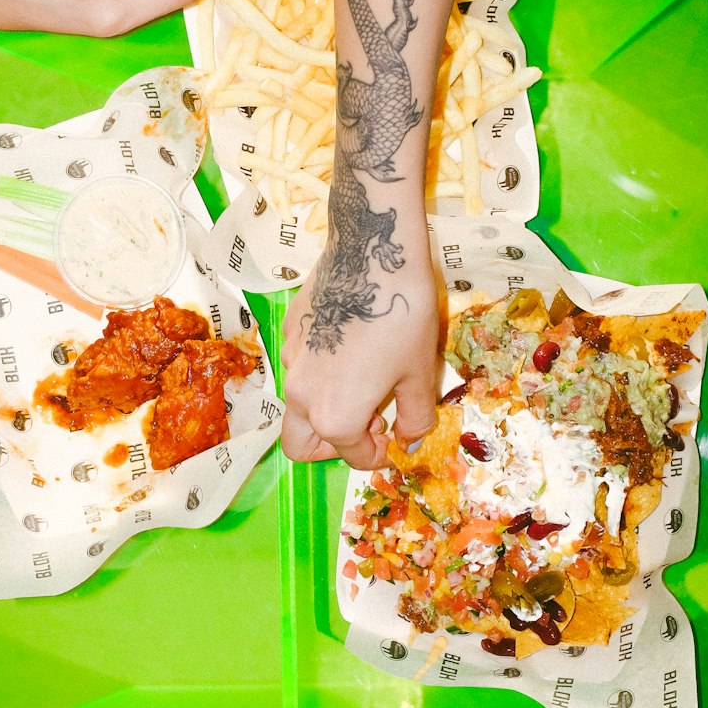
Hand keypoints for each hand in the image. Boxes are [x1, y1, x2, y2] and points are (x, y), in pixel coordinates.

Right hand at [280, 254, 440, 469]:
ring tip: (364, 378)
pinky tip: (352, 342)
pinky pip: (300, 366)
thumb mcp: (420, 373)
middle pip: (300, 444)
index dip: (378, 454)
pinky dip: (321, 371)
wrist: (371, 252)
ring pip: (298, 404)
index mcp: (335, 416)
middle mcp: (302, 395)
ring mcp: (289, 361)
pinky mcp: (288, 330)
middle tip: (366, 424)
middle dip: (330, 446)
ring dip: (326, 406)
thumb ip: (414, 416)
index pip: (352, 455)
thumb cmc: (401, 317)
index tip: (395, 438)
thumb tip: (411, 438)